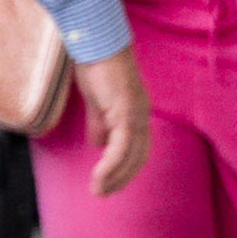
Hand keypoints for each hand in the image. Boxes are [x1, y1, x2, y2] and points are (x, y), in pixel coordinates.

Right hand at [70, 50, 149, 200]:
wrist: (95, 44)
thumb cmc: (94, 67)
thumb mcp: (96, 102)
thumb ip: (99, 123)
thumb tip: (97, 145)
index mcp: (136, 112)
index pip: (138, 148)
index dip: (126, 168)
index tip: (109, 183)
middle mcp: (141, 114)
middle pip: (139, 156)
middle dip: (122, 178)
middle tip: (103, 193)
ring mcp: (136, 112)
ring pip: (131, 154)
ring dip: (114, 176)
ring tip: (98, 190)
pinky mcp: (126, 110)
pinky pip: (121, 145)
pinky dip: (111, 164)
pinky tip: (99, 176)